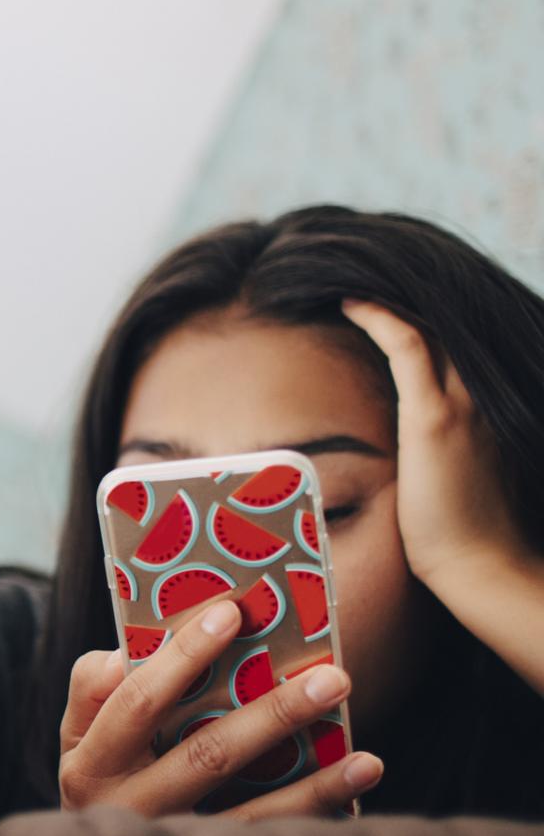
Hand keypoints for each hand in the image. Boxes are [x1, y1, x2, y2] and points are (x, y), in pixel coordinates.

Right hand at [57, 598, 382, 818]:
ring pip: (251, 812)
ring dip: (315, 782)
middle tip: (332, 678)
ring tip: (366, 755)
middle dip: (273, 714)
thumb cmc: (100, 774)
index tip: (231, 613)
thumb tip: (125, 655)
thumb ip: (92, 686)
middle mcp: (130, 810)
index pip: (138, 702)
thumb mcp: (76, 733)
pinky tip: (356, 785)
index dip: (182, 656)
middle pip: (207, 756)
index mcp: (89, 766)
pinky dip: (318, 814)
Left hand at [342, 300, 538, 596]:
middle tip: (360, 270)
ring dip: (388, 297)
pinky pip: (408, 346)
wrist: (480, 565)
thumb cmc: (460, 530)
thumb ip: (438, 441)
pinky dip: (380, 317)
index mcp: (485, 405)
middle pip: (445, 322)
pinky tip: (350, 302)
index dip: (420, 310)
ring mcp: (462, 403)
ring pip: (430, 325)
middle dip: (404, 292)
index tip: (380, 293)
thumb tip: (407, 436)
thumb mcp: (452, 470)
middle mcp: (481, 395)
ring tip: (349, 276)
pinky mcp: (436, 418)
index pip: (453, 339)